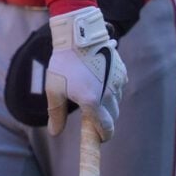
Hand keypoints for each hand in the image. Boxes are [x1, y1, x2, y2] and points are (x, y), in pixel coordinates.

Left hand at [41, 6, 126, 138]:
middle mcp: (108, 94)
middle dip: (103, 122)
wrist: (78, 36)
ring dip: (107, 106)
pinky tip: (99, 83)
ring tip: (92, 96)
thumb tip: (54, 132)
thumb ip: (56, 113)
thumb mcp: (54, 89)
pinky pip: (118, 89)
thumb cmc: (63, 63)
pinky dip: (111, 91)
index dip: (102, 137)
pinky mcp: (121, 73)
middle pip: (112, 118)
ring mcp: (117, 83)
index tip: (97, 139)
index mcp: (92, 101)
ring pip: (116, 103)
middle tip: (90, 119)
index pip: (105, 129)